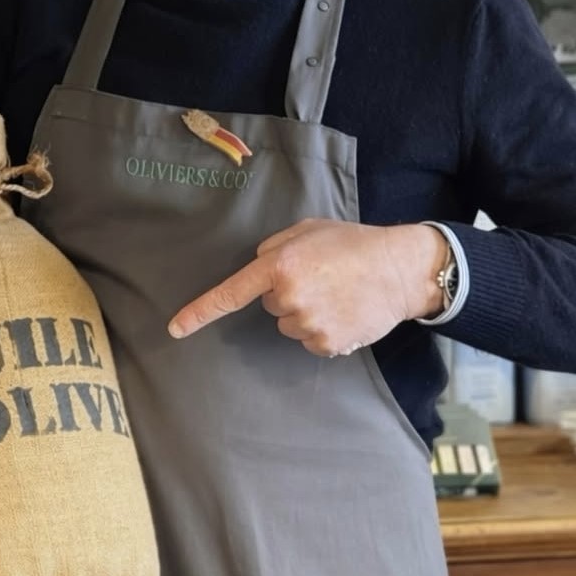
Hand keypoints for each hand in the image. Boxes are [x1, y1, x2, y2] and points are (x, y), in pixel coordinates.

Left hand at [167, 218, 445, 356]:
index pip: (230, 293)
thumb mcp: (307, 230)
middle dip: (287, 293)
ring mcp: (308, 325)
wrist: (399, 270)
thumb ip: (274, 248)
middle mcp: (289, 298)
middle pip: (269, 305)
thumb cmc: (352, 244)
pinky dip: (324, 328)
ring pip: (289, 324)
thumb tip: (258, 268)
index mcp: (280, 265)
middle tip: (320, 277)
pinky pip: (310, 340)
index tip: (175, 329)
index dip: (200, 312)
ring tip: (336, 292)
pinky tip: (345, 310)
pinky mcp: (327, 345)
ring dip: (305, 311)